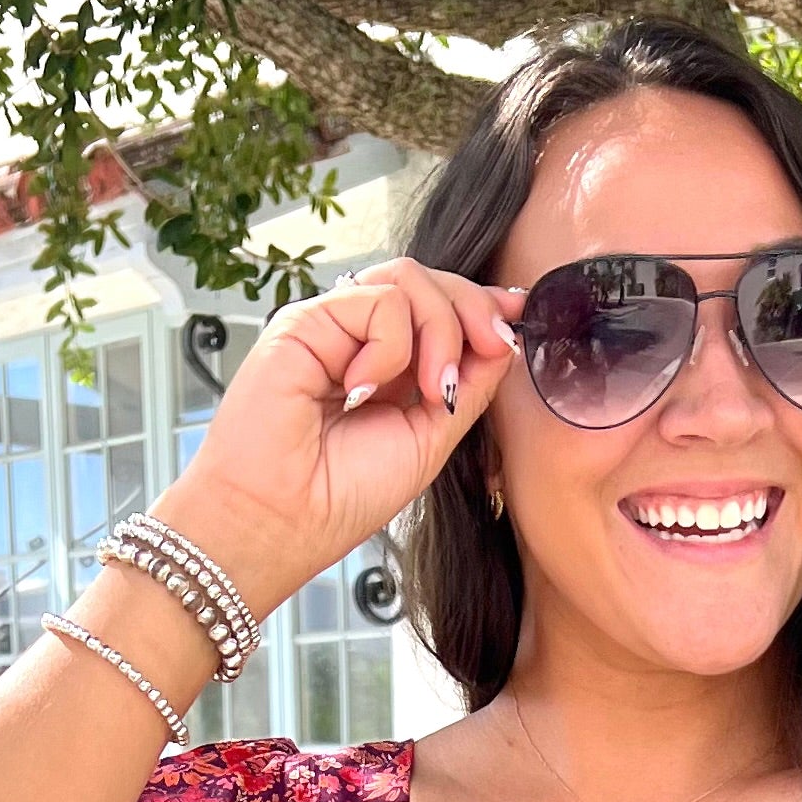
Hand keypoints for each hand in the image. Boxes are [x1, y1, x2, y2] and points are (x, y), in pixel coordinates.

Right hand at [150, 259, 523, 622]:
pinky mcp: (305, 320)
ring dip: (439, 331)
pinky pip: (378, 302)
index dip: (483, 305)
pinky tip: (363, 388)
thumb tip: (504, 337)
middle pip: (432, 283)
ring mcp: (332, 326)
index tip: (519, 316)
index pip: (443, 308)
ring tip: (428, 389)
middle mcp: (360, 339)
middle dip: (473, 312)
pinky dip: (389, 346)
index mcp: (391, 366)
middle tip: (486, 355)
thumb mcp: (430, 440)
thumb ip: (467, 386)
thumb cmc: (341, 495)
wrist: (282, 521)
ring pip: (410, 281)